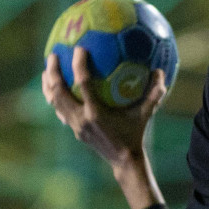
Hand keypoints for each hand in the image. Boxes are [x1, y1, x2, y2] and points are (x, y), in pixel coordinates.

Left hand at [42, 46, 167, 173]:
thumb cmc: (135, 134)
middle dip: (53, 72)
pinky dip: (54, 99)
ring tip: (46, 70)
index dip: (79, 65)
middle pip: (59, 92)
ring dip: (48, 85)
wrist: (123, 160)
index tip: (79, 48)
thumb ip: (153, 94)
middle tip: (53, 55)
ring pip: (55, 102)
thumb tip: (162, 73)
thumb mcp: (145, 114)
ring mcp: (76, 125)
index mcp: (96, 112)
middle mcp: (82, 119)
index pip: (83, 84)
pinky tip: (53, 90)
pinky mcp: (74, 129)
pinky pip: (60, 111)